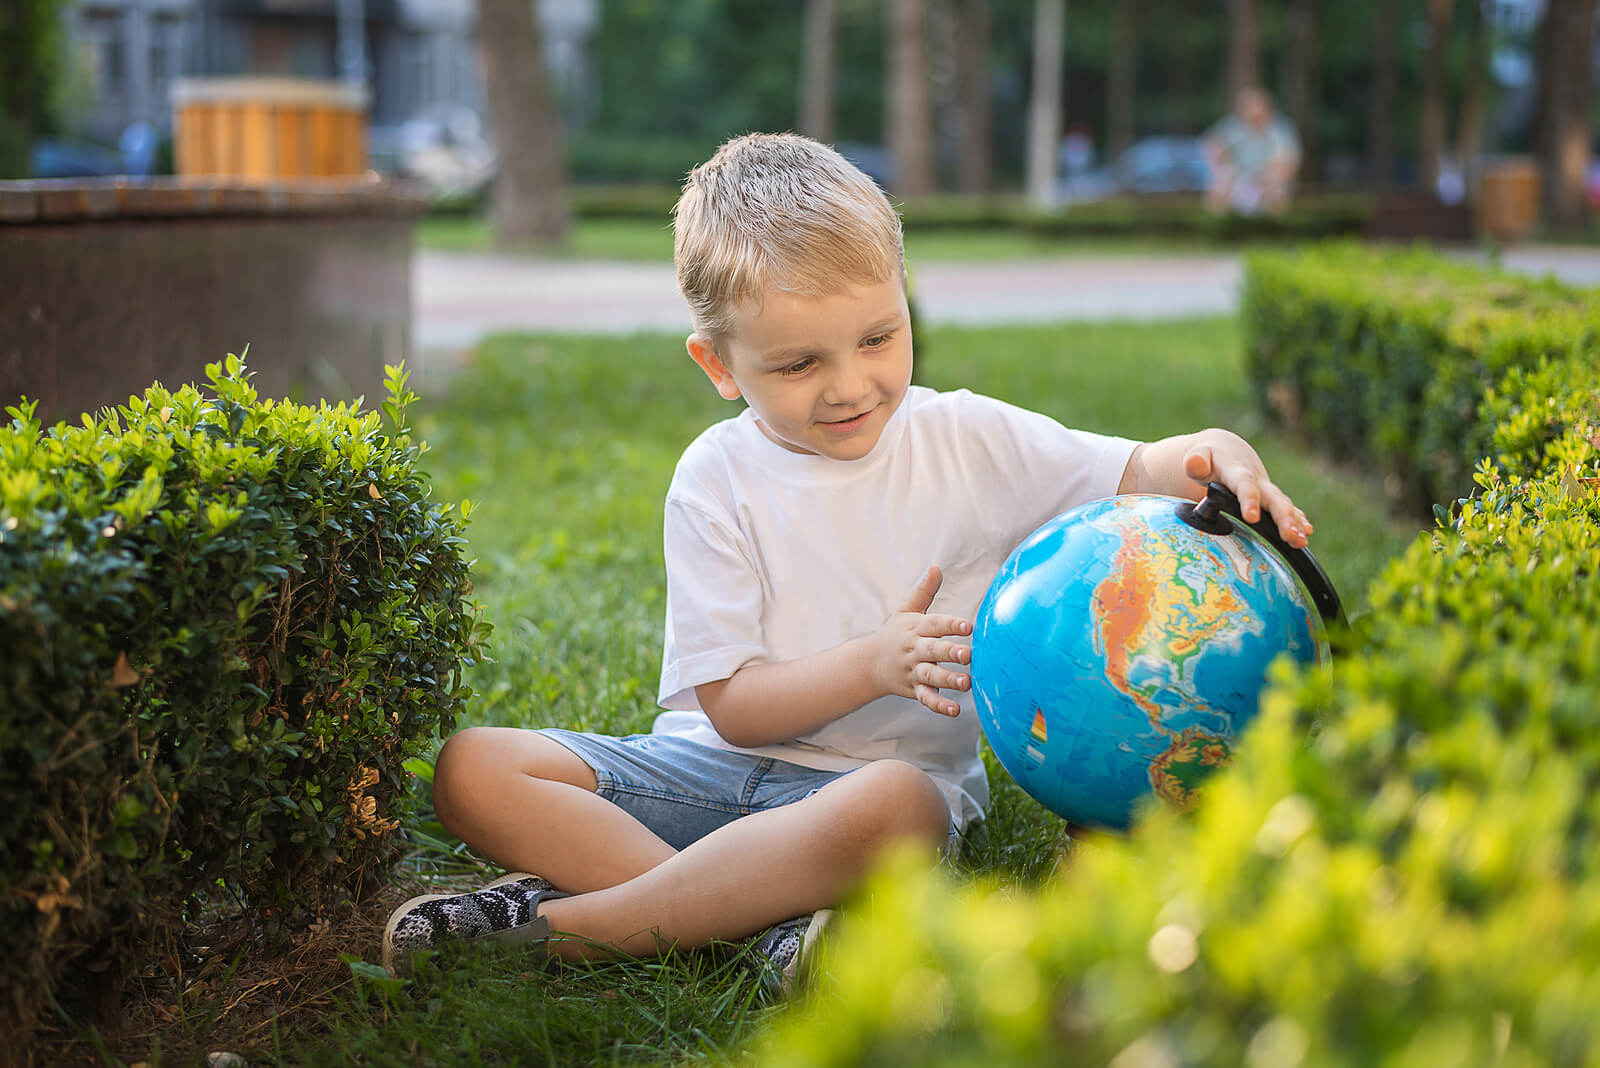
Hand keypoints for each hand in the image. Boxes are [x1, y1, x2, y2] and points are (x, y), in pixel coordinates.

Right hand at [869, 566, 971, 717]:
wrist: (867, 664)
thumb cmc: (894, 634)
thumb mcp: (906, 610)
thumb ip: (924, 591)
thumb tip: (937, 567)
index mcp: (915, 629)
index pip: (934, 624)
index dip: (951, 624)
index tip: (969, 625)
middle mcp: (915, 650)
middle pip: (933, 650)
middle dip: (950, 652)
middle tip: (968, 655)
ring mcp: (914, 671)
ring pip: (931, 675)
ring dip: (948, 679)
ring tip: (966, 683)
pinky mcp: (914, 689)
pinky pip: (927, 698)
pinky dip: (939, 705)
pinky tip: (955, 710)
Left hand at [1183, 431, 1313, 548]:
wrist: (1226, 451)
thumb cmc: (1209, 457)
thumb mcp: (1199, 456)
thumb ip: (1196, 461)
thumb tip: (1195, 464)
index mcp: (1237, 472)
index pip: (1245, 485)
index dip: (1249, 500)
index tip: (1252, 517)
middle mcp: (1257, 482)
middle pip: (1273, 499)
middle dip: (1283, 517)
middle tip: (1290, 535)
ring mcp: (1266, 491)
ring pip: (1283, 506)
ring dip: (1294, 523)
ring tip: (1300, 541)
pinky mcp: (1270, 499)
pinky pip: (1287, 510)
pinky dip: (1297, 520)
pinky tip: (1305, 534)